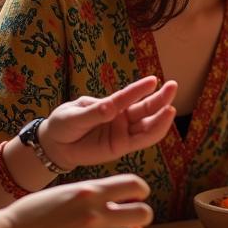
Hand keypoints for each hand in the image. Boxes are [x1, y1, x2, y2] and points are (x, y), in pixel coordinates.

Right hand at [0, 174, 152, 227]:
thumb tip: (119, 207)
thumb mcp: (64, 194)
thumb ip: (92, 198)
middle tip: (132, 222)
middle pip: (144, 213)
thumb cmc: (31, 215)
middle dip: (141, 217)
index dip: (141, 190)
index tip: (138, 196)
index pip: (134, 184)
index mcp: (91, 192)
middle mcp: (97, 214)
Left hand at [40, 76, 177, 172]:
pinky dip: (155, 132)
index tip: (153, 80)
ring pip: (148, 124)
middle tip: (173, 86)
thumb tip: (111, 108)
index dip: (139, 89)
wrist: (55, 146)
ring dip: (161, 117)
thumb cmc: (64, 125)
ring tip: (171, 108)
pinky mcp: (123, 147)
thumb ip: (94, 113)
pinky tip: (164, 123)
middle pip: (145, 108)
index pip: (127, 97)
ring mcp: (124, 132)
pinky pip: (142, 141)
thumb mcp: (74, 116)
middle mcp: (121, 117)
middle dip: (160, 98)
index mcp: (111, 105)